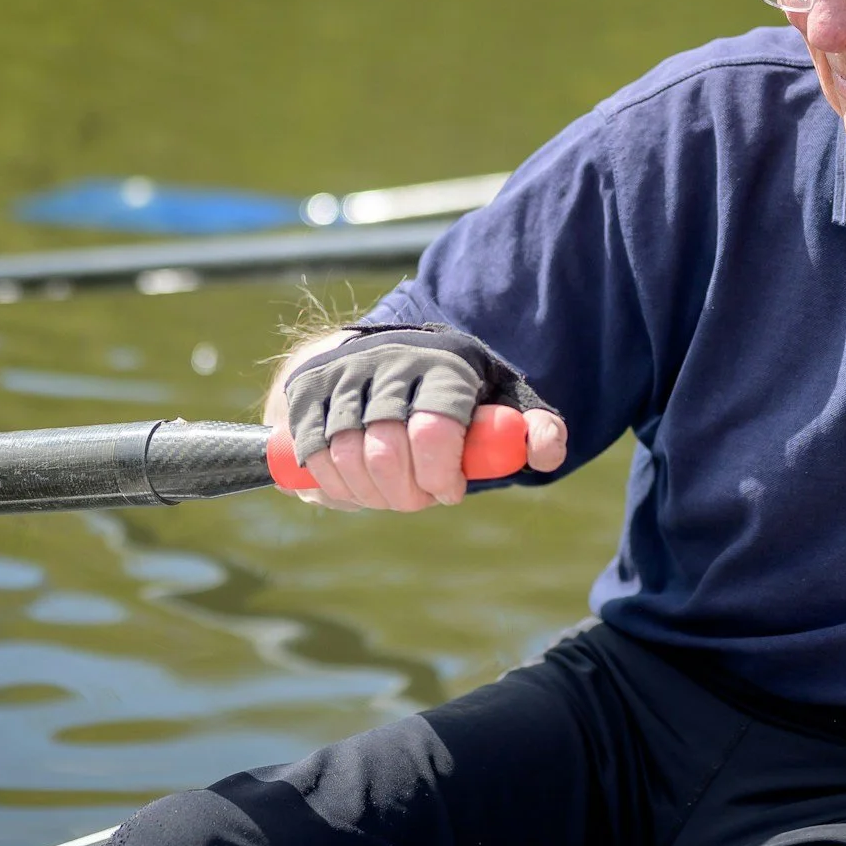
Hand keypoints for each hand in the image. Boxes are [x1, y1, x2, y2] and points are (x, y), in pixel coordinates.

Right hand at [277, 325, 566, 511]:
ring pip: (344, 456)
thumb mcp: (505, 399)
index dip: (440, 475)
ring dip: (369, 493)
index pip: (433, 429)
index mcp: (440, 363)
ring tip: (390, 493)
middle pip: (386, 450)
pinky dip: (332, 485)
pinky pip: (311, 454)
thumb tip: (542, 452)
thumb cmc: (456, 387)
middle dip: (406, 493)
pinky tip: (355, 488)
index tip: (450, 490)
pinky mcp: (302, 390)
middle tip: (420, 497)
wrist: (393, 348)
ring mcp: (338, 375)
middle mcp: (385, 361)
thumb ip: (537, 429)